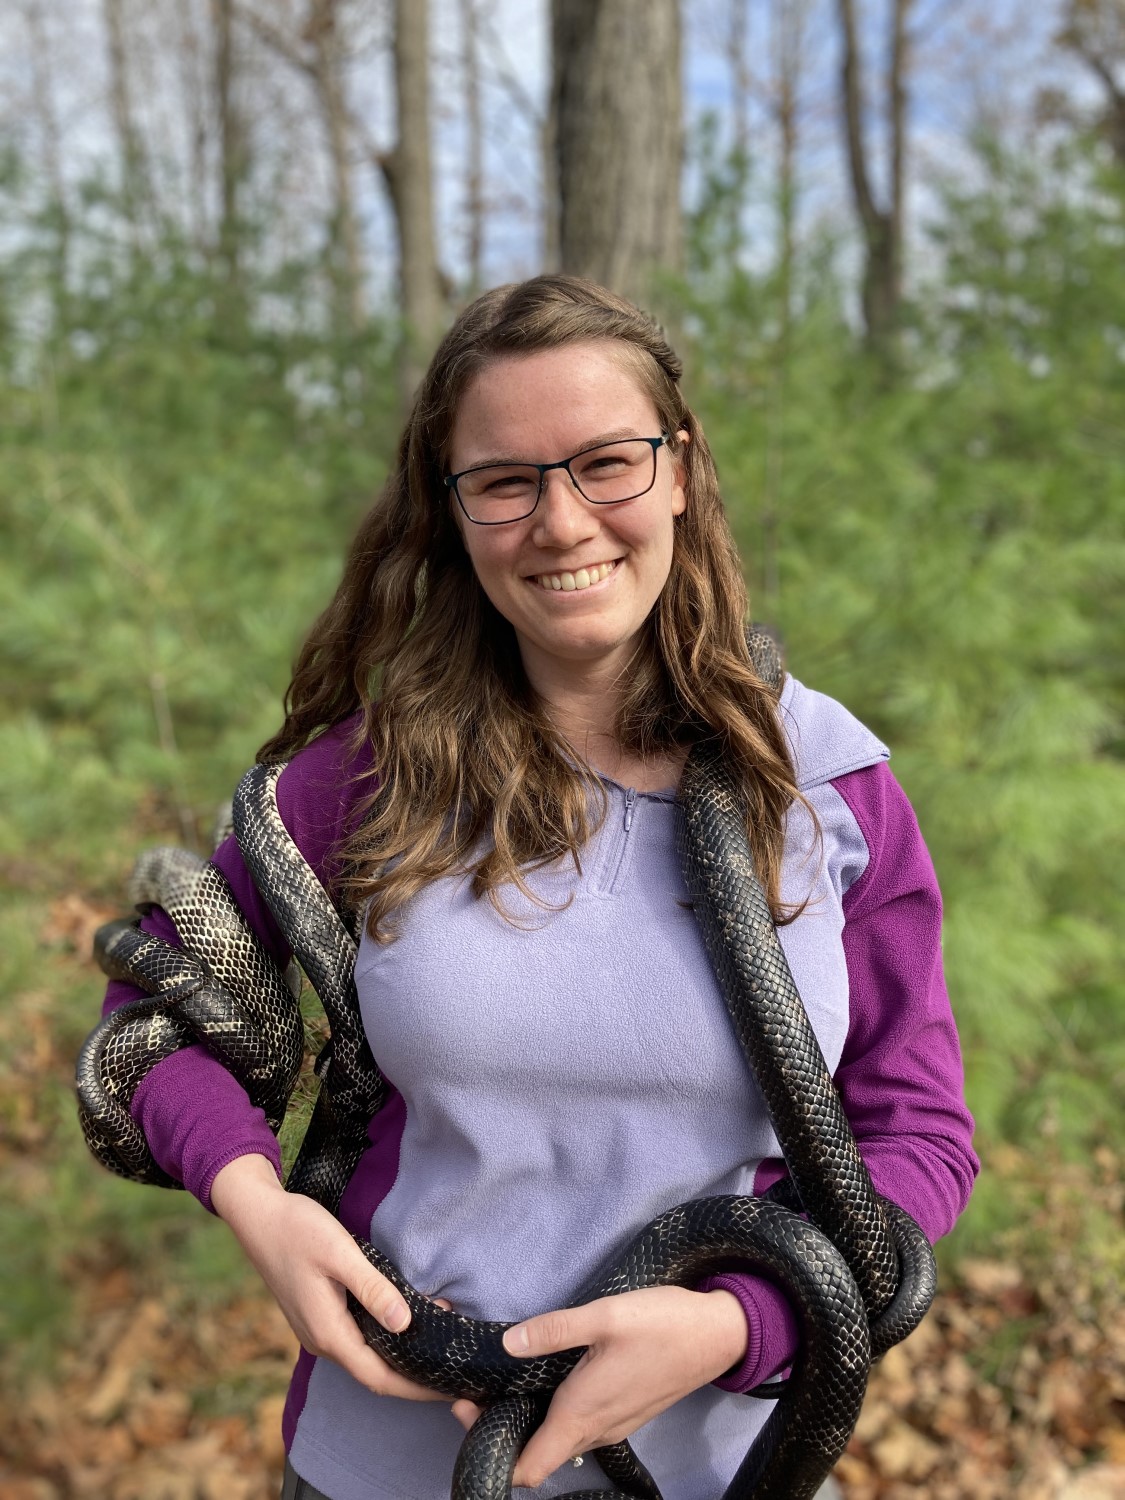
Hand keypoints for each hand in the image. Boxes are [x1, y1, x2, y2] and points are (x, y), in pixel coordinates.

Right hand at [210, 1154, 448, 1400]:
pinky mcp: (317, 1315)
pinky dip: (384, 1336)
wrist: (258, 1217)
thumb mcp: (340, 1253)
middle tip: (451, 1366)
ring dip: (399, 1353)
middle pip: (374, 1373)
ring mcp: (317, 1330)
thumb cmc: (298, 1230)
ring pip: (365, 1355)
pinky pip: (355, 1338)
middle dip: (413, 1374)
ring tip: (437, 1340)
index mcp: (328, 1332)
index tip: (448, 1387)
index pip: (379, 1377)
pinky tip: (404, 1319)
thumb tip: (404, 1324)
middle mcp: (322, 1340)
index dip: (415, 1388)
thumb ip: (373, 1289)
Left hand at [451, 1286, 747, 1486]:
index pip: (529, 1468)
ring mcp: (614, 1424)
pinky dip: (554, 1411)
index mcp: (583, 1413)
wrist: (718, 1334)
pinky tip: (546, 1376)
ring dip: (528, 1419)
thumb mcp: (605, 1315)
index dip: (491, 1447)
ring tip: (503, 1379)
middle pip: (539, 1454)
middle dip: (501, 1428)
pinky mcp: (626, 1411)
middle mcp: (596, 1429)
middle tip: (475, 1388)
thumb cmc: (662, 1324)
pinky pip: (580, 1425)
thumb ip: (554, 1330)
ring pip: (560, 1440)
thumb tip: (506, 1344)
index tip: (466, 1409)